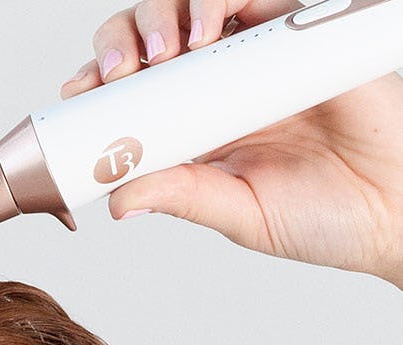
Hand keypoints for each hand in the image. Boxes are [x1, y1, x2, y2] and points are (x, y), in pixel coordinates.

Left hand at [61, 0, 402, 287]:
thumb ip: (183, 196)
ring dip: (165, 14)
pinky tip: (208, 26)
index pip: (129, 90)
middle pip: (149, 39)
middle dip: (120, 42)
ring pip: (194, 8)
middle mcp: (216, 85)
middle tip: (120, 71)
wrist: (402, 213)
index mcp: (192, 126)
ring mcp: (256, 56)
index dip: (97, 82)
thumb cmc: (324, 218)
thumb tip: (118, 198)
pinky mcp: (300, 35)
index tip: (79, 94)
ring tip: (165, 49)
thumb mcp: (239, 213)